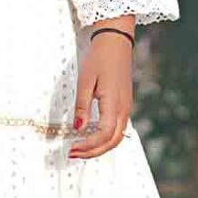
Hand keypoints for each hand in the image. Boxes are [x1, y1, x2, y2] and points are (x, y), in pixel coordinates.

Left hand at [69, 27, 134, 159]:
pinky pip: (117, 129)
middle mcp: (123, 109)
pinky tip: (91, 137)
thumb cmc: (99, 58)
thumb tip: (78, 128)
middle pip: (112, 142)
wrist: (116, 43)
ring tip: (80, 148)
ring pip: (116, 138)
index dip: (88, 146)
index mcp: (114, 104)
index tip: (71, 149)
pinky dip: (105, 139)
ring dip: (99, 147)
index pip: (104, 135)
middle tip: (73, 154)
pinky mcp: (124, 105)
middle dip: (93, 152)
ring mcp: (126, 108)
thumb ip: (82, 106)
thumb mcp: (85, 81)